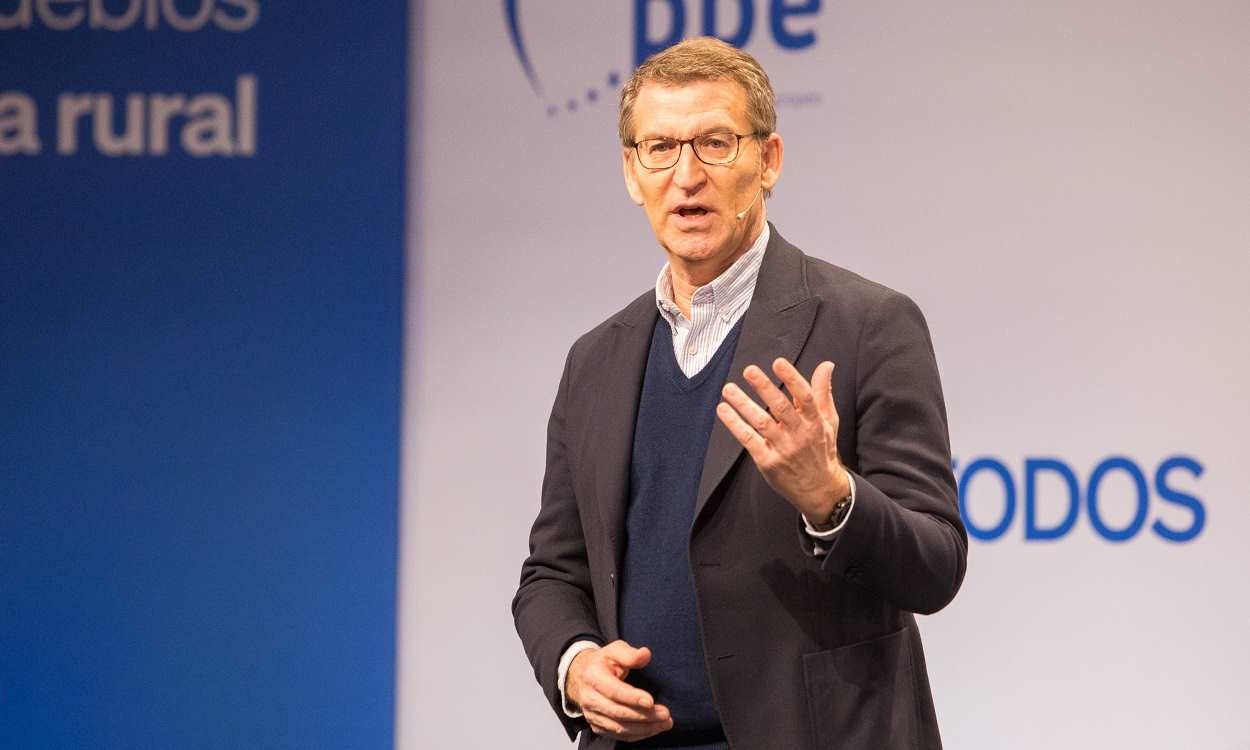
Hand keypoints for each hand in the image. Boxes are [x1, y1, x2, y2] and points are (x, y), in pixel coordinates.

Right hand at [566, 640, 672, 740]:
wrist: (582, 676)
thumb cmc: (602, 662)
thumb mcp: (615, 650)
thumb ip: (630, 654)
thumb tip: (645, 654)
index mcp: (593, 677)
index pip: (613, 691)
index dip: (632, 698)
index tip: (650, 701)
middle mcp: (590, 698)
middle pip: (618, 712)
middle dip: (644, 716)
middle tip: (665, 714)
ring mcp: (592, 715)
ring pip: (619, 727)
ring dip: (644, 728)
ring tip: (664, 723)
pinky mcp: (597, 726)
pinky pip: (619, 735)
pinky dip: (638, 734)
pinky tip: (653, 729)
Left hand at [716, 358, 850, 522]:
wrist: (819, 489)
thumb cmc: (821, 449)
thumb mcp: (828, 420)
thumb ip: (823, 392)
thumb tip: (826, 365)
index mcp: (815, 422)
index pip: (804, 397)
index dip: (792, 379)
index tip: (778, 363)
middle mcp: (799, 434)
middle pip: (781, 408)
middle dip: (764, 388)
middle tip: (749, 370)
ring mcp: (783, 449)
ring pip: (761, 423)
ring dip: (743, 404)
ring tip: (728, 389)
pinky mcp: (768, 462)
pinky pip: (749, 440)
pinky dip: (735, 425)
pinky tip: (723, 411)